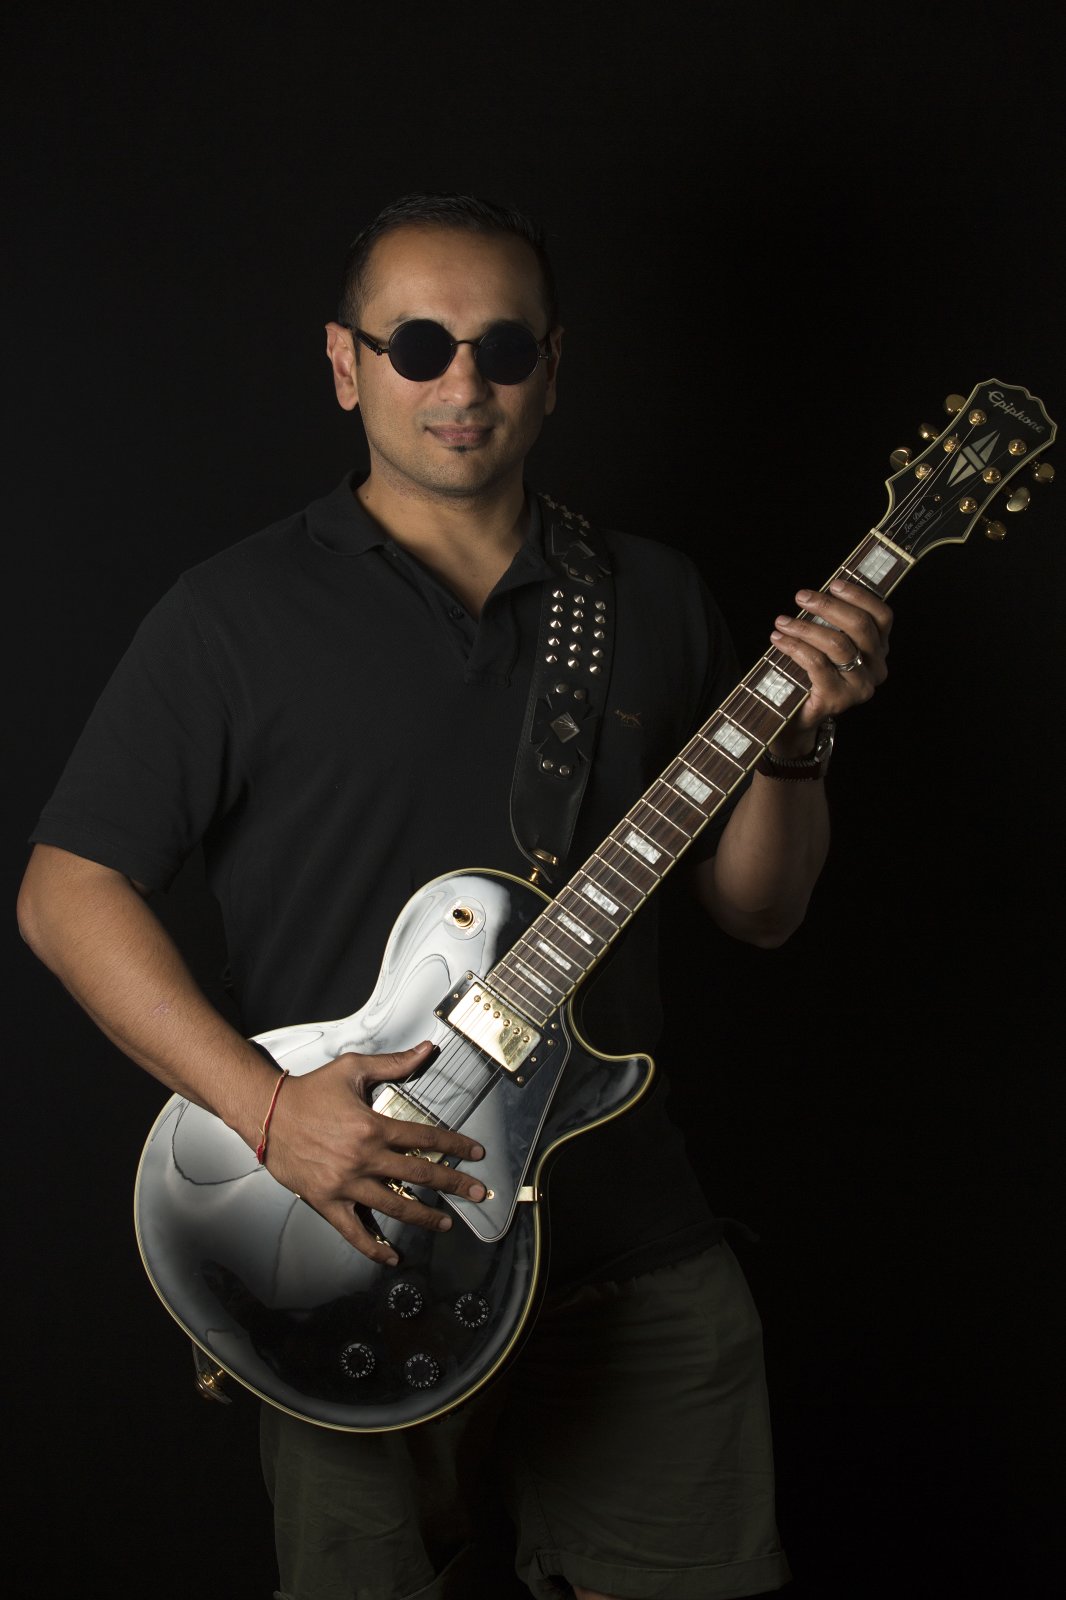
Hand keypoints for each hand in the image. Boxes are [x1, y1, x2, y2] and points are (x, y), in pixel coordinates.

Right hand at [263, 1041, 485, 1263]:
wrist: (267, 1113)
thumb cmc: (310, 1090)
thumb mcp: (353, 1069)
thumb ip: (394, 1063)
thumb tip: (427, 1049)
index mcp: (373, 1127)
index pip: (425, 1139)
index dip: (455, 1146)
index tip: (476, 1154)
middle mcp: (364, 1158)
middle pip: (419, 1175)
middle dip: (454, 1184)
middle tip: (478, 1193)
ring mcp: (345, 1183)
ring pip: (393, 1206)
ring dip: (424, 1217)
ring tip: (446, 1224)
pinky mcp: (326, 1201)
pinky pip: (353, 1231)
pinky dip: (373, 1247)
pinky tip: (392, 1257)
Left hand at [769, 578, 891, 746]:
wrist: (796, 718)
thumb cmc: (810, 674)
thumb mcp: (826, 644)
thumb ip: (831, 622)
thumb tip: (817, 592)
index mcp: (879, 650)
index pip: (882, 616)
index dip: (860, 596)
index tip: (834, 583)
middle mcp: (876, 669)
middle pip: (860, 626)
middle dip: (828, 606)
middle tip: (801, 597)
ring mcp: (859, 686)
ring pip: (838, 644)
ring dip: (805, 627)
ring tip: (782, 621)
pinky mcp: (838, 699)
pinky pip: (817, 663)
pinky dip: (795, 646)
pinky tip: (779, 639)